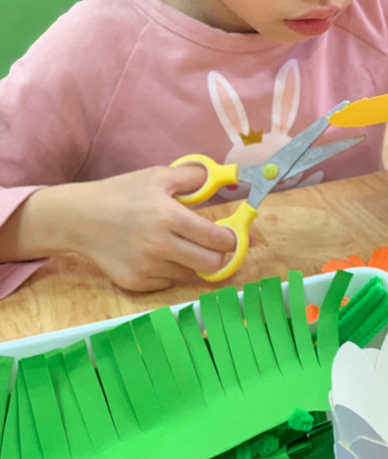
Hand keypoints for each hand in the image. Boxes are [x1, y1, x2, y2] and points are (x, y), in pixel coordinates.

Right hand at [12, 165, 242, 291]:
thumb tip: (228, 177)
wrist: (79, 218)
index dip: (233, 238)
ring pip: (189, 272)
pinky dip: (170, 270)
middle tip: (217, 245)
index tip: (236, 235)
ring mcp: (146, 268)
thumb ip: (196, 176)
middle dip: (221, 255)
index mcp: (168, 217)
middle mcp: (159, 246)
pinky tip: (156, 254)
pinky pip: (168, 281)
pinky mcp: (135, 283)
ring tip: (176, 243)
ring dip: (192, 260)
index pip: (217, 238)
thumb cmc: (122, 193)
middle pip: (211, 264)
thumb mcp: (159, 176)